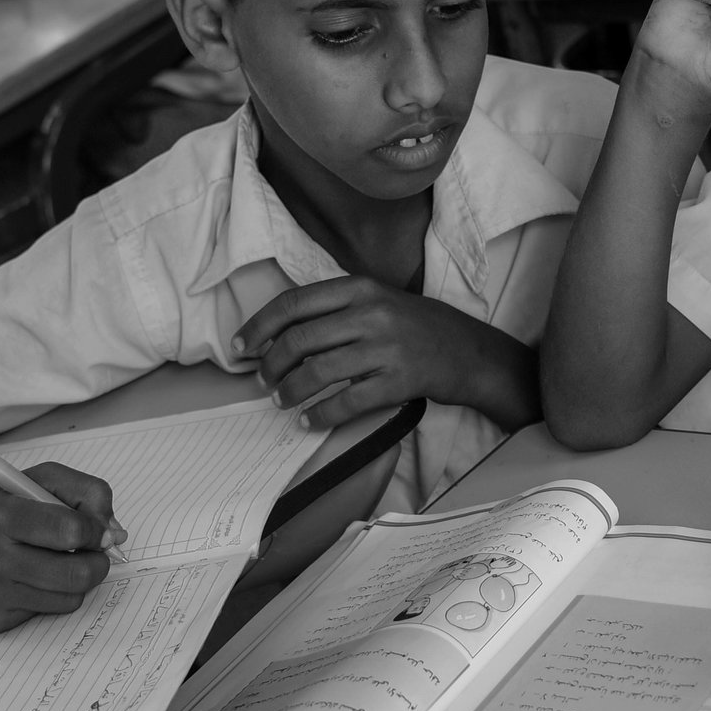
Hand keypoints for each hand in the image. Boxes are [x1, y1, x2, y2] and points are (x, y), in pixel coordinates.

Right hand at [0, 461, 114, 633]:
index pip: (70, 530)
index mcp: (4, 516)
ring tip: (57, 561)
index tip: (93, 528)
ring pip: (70, 599)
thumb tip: (114, 532)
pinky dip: (51, 596)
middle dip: (98, 562)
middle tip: (91, 552)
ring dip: (76, 580)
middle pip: (77, 574)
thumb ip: (85, 493)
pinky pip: (47, 613)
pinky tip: (31, 579)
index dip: (94, 530)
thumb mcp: (35, 481)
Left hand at [234, 276, 530, 429]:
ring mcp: (387, 348)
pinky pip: (345, 403)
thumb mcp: (379, 301)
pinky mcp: (399, 382)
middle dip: (270, 365)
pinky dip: (319, 416)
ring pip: (317, 373)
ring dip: (289, 392)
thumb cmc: (416, 327)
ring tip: (282, 401)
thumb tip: (278, 333)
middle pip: (299, 340)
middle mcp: (371, 313)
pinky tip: (308, 422)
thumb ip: (336, 309)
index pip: (295, 303)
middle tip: (263, 381)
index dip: (259, 326)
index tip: (241, 347)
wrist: (470, 351)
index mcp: (361, 288)